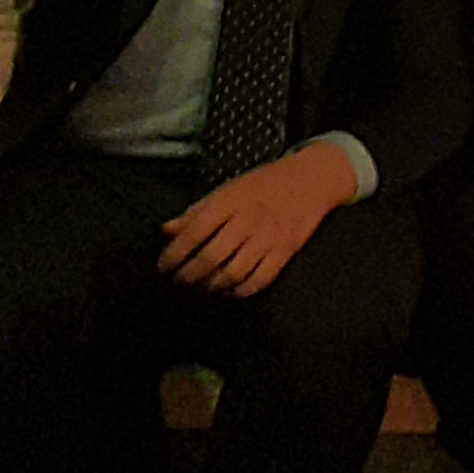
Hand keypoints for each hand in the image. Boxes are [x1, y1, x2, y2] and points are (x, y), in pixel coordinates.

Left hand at [160, 146, 355, 296]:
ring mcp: (268, 238)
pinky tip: (228, 290)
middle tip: (179, 281)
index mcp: (230, 201)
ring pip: (233, 273)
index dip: (174, 253)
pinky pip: (259, 280)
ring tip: (201, 287)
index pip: (194, 231)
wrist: (310, 181)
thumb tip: (167, 230)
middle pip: (211, 257)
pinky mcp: (285, 252)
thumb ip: (197, 211)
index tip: (163, 266)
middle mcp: (248, 220)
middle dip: (189, 275)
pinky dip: (239, 291)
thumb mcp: (227, 189)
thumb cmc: (263, 184)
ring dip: (211, 286)